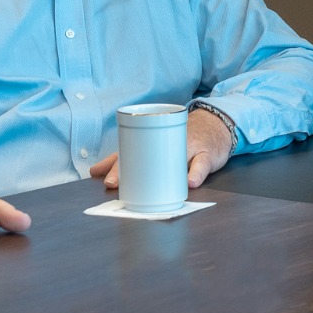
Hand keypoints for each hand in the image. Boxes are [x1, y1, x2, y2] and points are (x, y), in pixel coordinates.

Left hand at [91, 107, 236, 190]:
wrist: (216, 125)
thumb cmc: (183, 138)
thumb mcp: (159, 144)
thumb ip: (133, 158)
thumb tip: (98, 173)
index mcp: (154, 141)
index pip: (129, 150)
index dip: (112, 162)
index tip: (96, 174)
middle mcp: (167, 141)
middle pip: (143, 156)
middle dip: (125, 169)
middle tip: (112, 182)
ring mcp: (187, 147)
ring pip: (171, 160)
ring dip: (161, 173)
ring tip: (150, 187)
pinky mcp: (206, 154)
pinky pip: (200, 164)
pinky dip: (195, 173)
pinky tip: (190, 182)